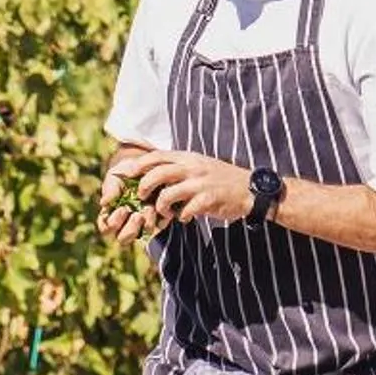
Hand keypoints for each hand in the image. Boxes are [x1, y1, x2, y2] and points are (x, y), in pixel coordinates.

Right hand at [99, 146, 164, 244]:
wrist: (147, 165)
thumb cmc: (125, 173)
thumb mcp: (115, 177)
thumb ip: (110, 188)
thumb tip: (104, 203)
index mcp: (111, 215)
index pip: (106, 228)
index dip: (113, 222)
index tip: (123, 208)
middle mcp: (125, 223)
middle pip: (123, 239)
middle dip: (130, 229)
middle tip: (137, 215)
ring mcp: (143, 223)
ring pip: (142, 235)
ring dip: (147, 223)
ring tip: (150, 207)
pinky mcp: (159, 219)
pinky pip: (159, 226)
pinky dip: (160, 218)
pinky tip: (160, 207)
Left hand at [135, 149, 255, 227]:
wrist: (251, 189)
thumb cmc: (221, 179)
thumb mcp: (200, 166)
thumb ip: (179, 168)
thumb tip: (152, 174)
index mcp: (189, 158)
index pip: (158, 155)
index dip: (138, 163)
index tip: (124, 172)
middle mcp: (193, 167)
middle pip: (159, 172)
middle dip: (144, 185)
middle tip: (141, 196)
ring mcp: (201, 183)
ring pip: (168, 193)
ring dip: (160, 206)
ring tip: (164, 212)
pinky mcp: (209, 199)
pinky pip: (186, 210)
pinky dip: (180, 216)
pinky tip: (184, 218)